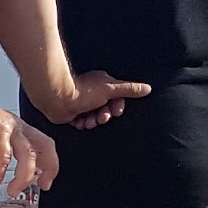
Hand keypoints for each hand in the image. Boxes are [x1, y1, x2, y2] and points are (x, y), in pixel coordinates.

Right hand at [0, 75, 58, 193]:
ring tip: (12, 190)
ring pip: (30, 154)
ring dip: (25, 176)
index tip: (40, 179)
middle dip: (49, 167)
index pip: (37, 143)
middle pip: (45, 146)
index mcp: (9, 126)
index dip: (44, 162)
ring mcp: (7, 126)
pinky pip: (4, 158)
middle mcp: (13, 125)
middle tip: (43, 185)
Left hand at [37, 71, 151, 129]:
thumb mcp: (110, 89)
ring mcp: (82, 103)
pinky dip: (83, 123)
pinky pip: (83, 122)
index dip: (117, 106)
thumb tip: (148, 88)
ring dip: (94, 121)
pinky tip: (80, 122)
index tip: (116, 112)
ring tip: (89, 120)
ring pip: (95, 117)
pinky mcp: (73, 113)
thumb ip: (129, 89)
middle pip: (106, 108)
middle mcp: (92, 92)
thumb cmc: (84, 91)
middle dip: (105, 115)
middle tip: (101, 117)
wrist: (58, 99)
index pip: (116, 97)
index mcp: (102, 83)